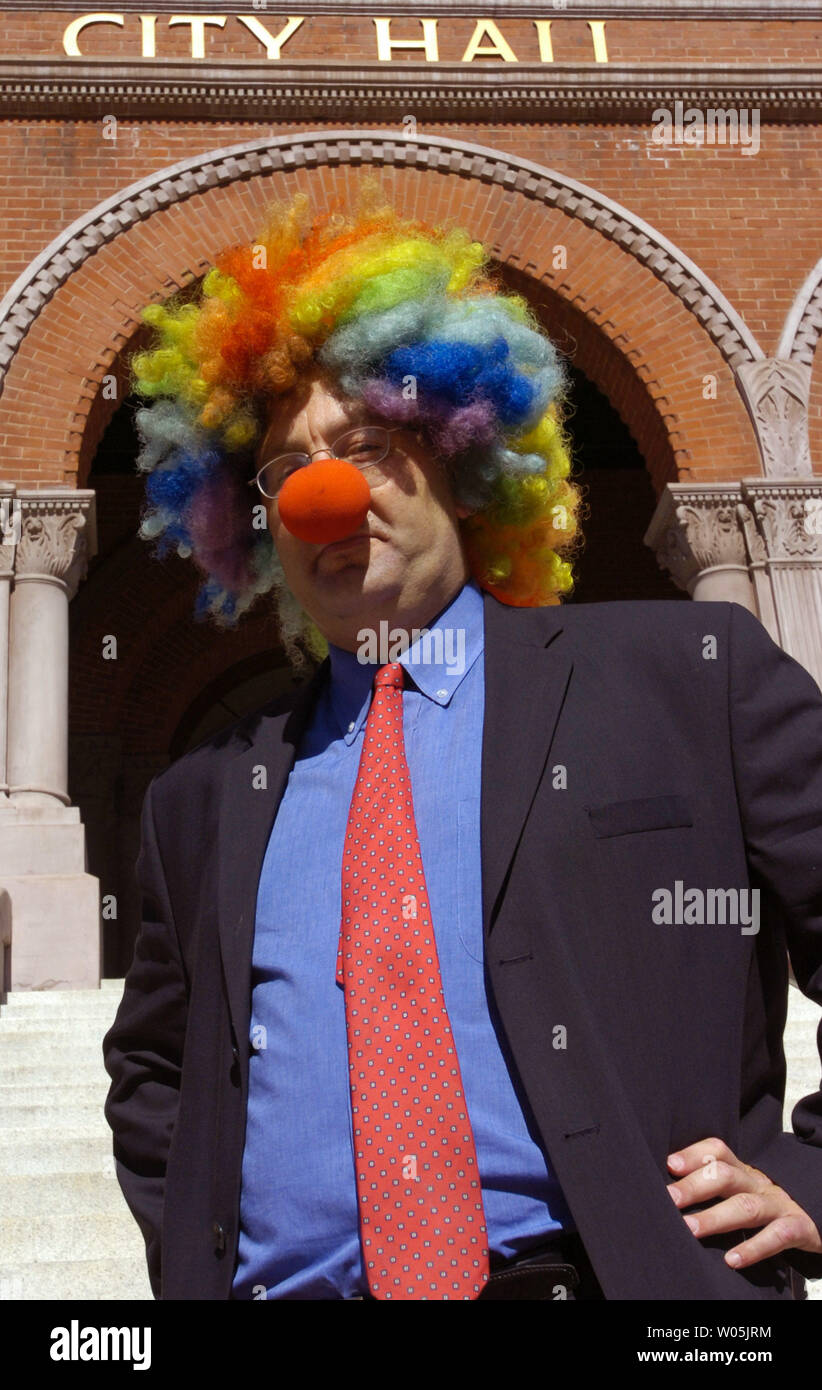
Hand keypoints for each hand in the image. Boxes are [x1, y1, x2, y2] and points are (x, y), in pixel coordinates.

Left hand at [666, 1136, 821, 1268]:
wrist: (808, 1217)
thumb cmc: (760, 1203)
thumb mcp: (738, 1189)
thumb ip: (709, 1186)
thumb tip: (664, 1192)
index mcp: (741, 1171)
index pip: (718, 1150)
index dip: (694, 1154)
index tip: (670, 1165)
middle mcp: (757, 1183)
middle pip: (726, 1176)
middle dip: (695, 1186)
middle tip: (670, 1199)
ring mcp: (777, 1204)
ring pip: (746, 1206)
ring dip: (716, 1217)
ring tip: (690, 1229)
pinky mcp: (797, 1227)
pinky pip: (777, 1236)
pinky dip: (754, 1248)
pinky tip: (732, 1260)